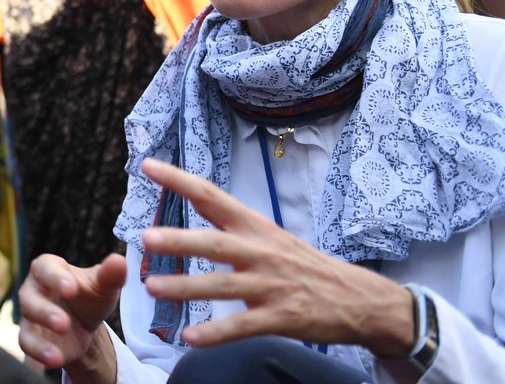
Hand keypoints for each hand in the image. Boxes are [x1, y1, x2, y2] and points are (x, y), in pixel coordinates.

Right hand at [17, 252, 124, 378]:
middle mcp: (33, 291)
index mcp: (48, 269)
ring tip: (55, 356)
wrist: (84, 323)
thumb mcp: (103, 286)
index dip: (55, 278)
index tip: (72, 289)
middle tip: (64, 324)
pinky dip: (37, 358)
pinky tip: (51, 364)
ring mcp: (30, 317)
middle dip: (45, 312)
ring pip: (26, 328)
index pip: (45, 268)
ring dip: (39, 343)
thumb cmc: (89, 296)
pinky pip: (28, 347)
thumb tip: (119, 262)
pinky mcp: (31, 338)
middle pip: (29, 299)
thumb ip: (110, 275)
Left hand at [137, 158, 413, 354]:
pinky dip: (215, 333)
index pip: (211, 196)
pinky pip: (242, 326)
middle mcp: (260, 252)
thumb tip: (193, 200)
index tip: (147, 165)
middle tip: (145, 238)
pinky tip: (190, 338)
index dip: (179, 180)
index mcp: (254, 226)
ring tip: (153, 288)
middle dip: (180, 240)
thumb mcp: (268, 235)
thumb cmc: (302, 265)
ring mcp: (271, 285)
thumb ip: (229, 225)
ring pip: (222, 286)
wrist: (358, 298)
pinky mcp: (282, 317)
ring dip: (186, 287)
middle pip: (214, 243)